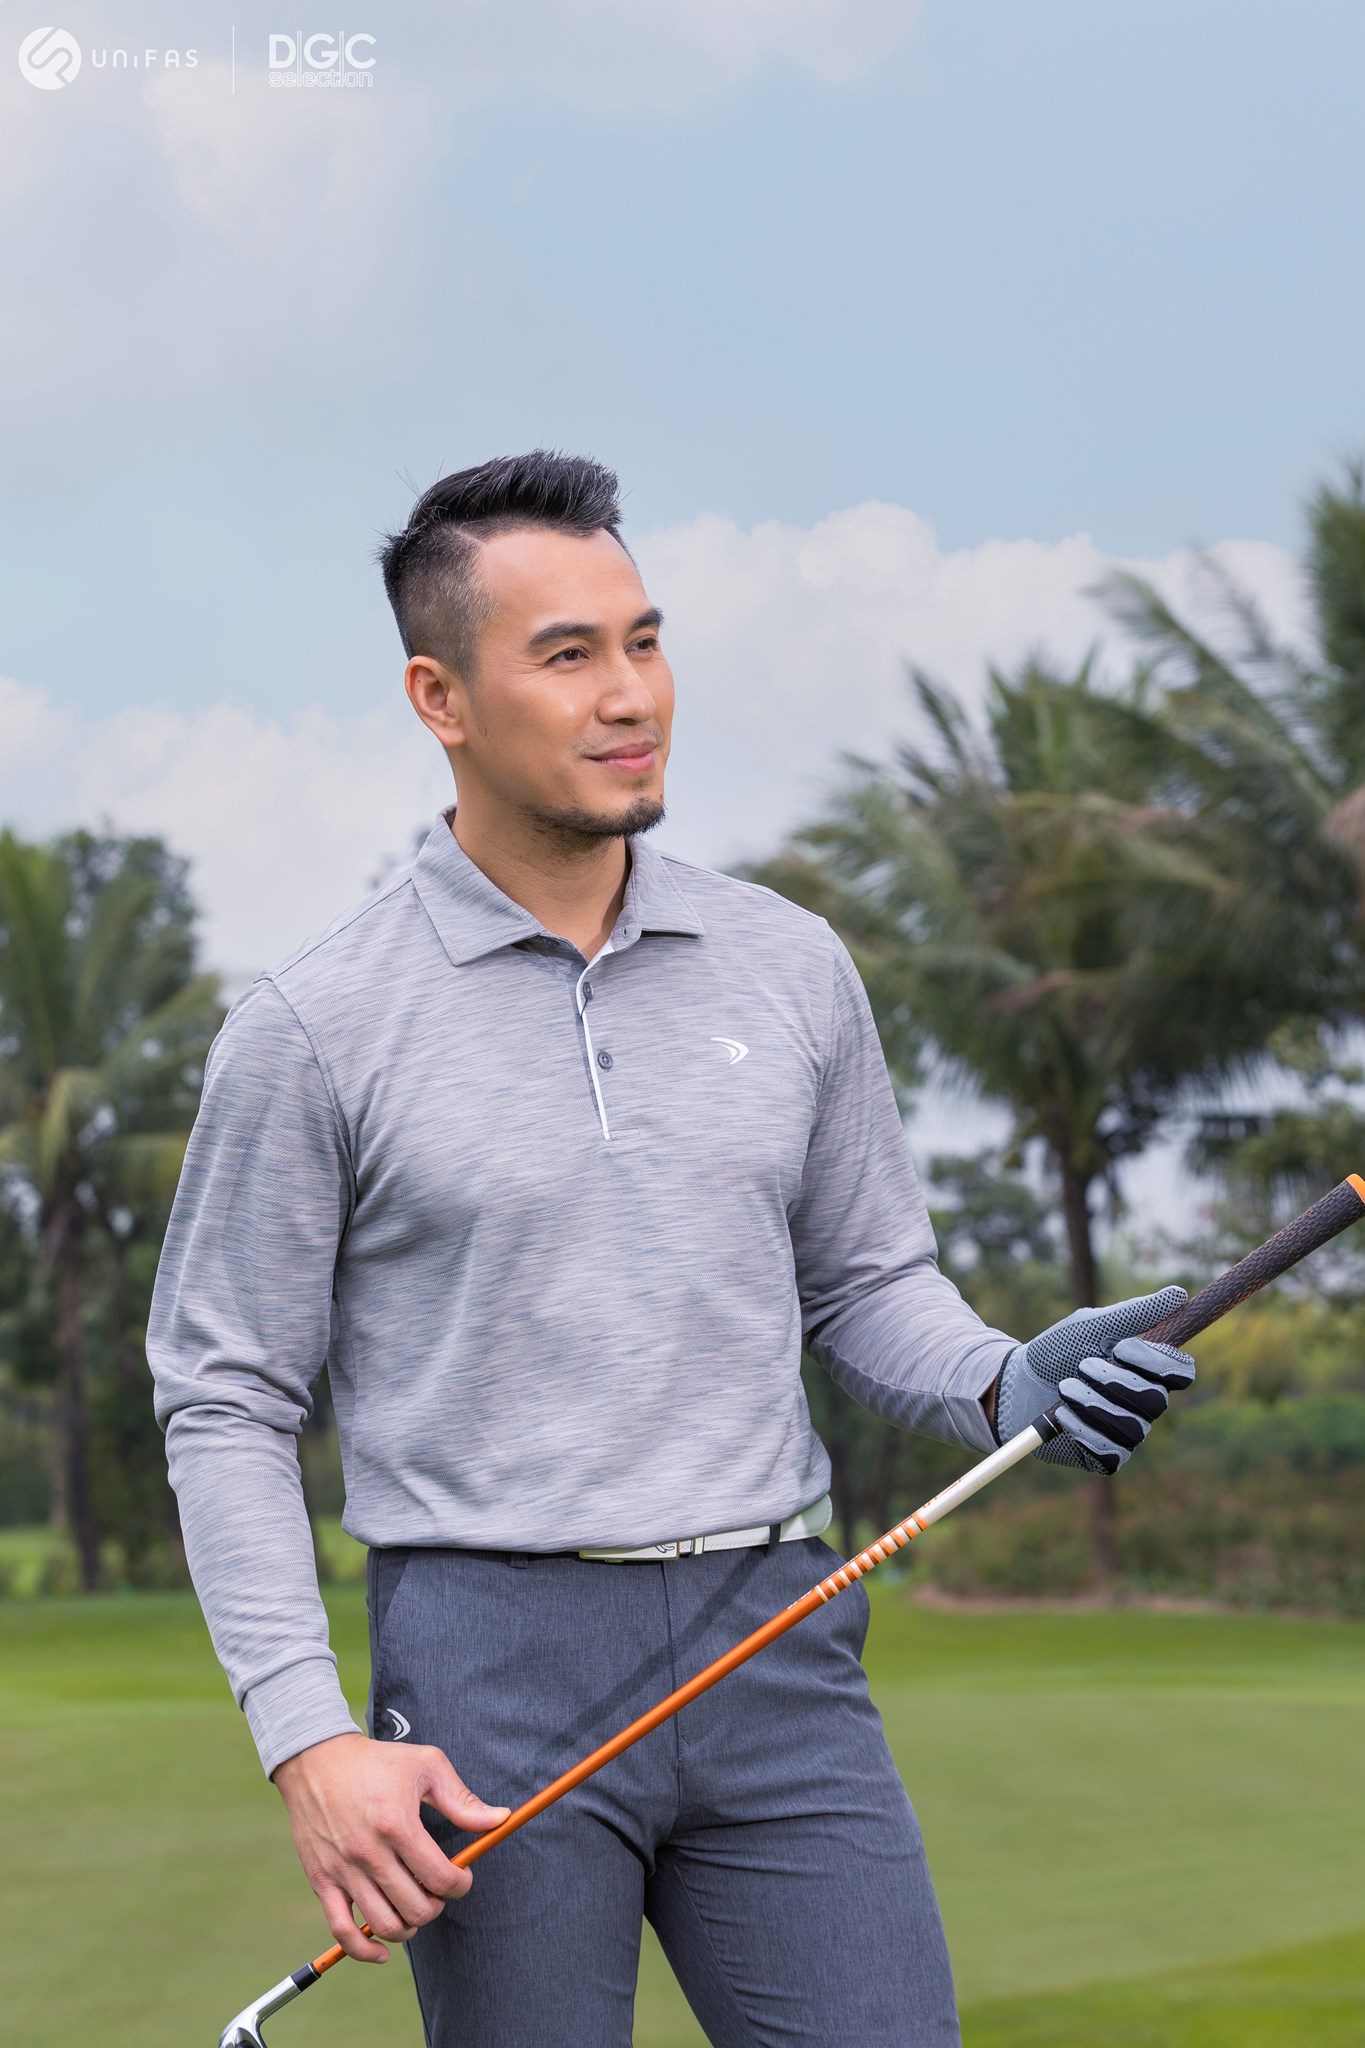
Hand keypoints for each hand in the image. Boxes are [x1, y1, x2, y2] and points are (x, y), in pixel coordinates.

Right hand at [273, 1732, 509, 1961]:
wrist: (317, 1760)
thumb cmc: (378, 1761)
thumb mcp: (427, 1765)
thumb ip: (462, 1800)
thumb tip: (500, 1820)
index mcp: (397, 1823)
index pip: (440, 1877)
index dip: (460, 1884)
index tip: (462, 1876)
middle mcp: (369, 1852)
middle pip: (416, 1908)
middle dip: (437, 1905)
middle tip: (437, 1889)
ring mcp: (343, 1870)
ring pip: (385, 1925)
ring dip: (409, 1927)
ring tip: (415, 1907)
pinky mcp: (322, 1880)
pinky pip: (342, 1931)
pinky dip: (364, 1950)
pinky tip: (383, 1948)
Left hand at [994, 1286, 1195, 1474]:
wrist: (1016, 1383)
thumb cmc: (1058, 1351)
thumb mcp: (1092, 1326)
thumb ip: (1135, 1313)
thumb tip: (1178, 1294)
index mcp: (1147, 1371)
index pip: (1182, 1373)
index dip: (1156, 1362)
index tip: (1121, 1347)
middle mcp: (1143, 1404)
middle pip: (1157, 1402)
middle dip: (1114, 1381)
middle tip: (1082, 1365)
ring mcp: (1126, 1433)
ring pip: (1132, 1428)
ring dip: (1092, 1402)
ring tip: (1065, 1387)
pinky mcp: (1104, 1457)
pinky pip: (1111, 1452)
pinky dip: (1082, 1429)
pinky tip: (1062, 1415)